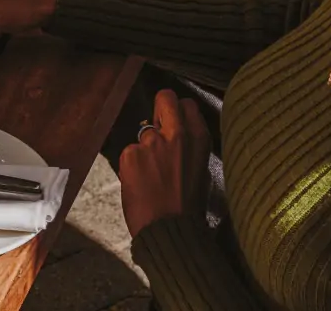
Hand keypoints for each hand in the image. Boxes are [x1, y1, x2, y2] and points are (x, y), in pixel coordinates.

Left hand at [119, 89, 211, 238]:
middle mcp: (176, 135)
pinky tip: (141, 183)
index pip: (187, 104)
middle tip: (158, 124)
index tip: (174, 119)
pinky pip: (130, 152)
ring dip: (145, 149)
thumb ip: (189, 147)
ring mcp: (151, 143)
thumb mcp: (200, 172)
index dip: (178, 111)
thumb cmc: (187, 207)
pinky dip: (132, 165)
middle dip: (160, 107)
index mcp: (199, 140)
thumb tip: (177, 132)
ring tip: (151, 176)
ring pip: (143, 134)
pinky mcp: (130, 153)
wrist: (169, 232)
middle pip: (164, 98)